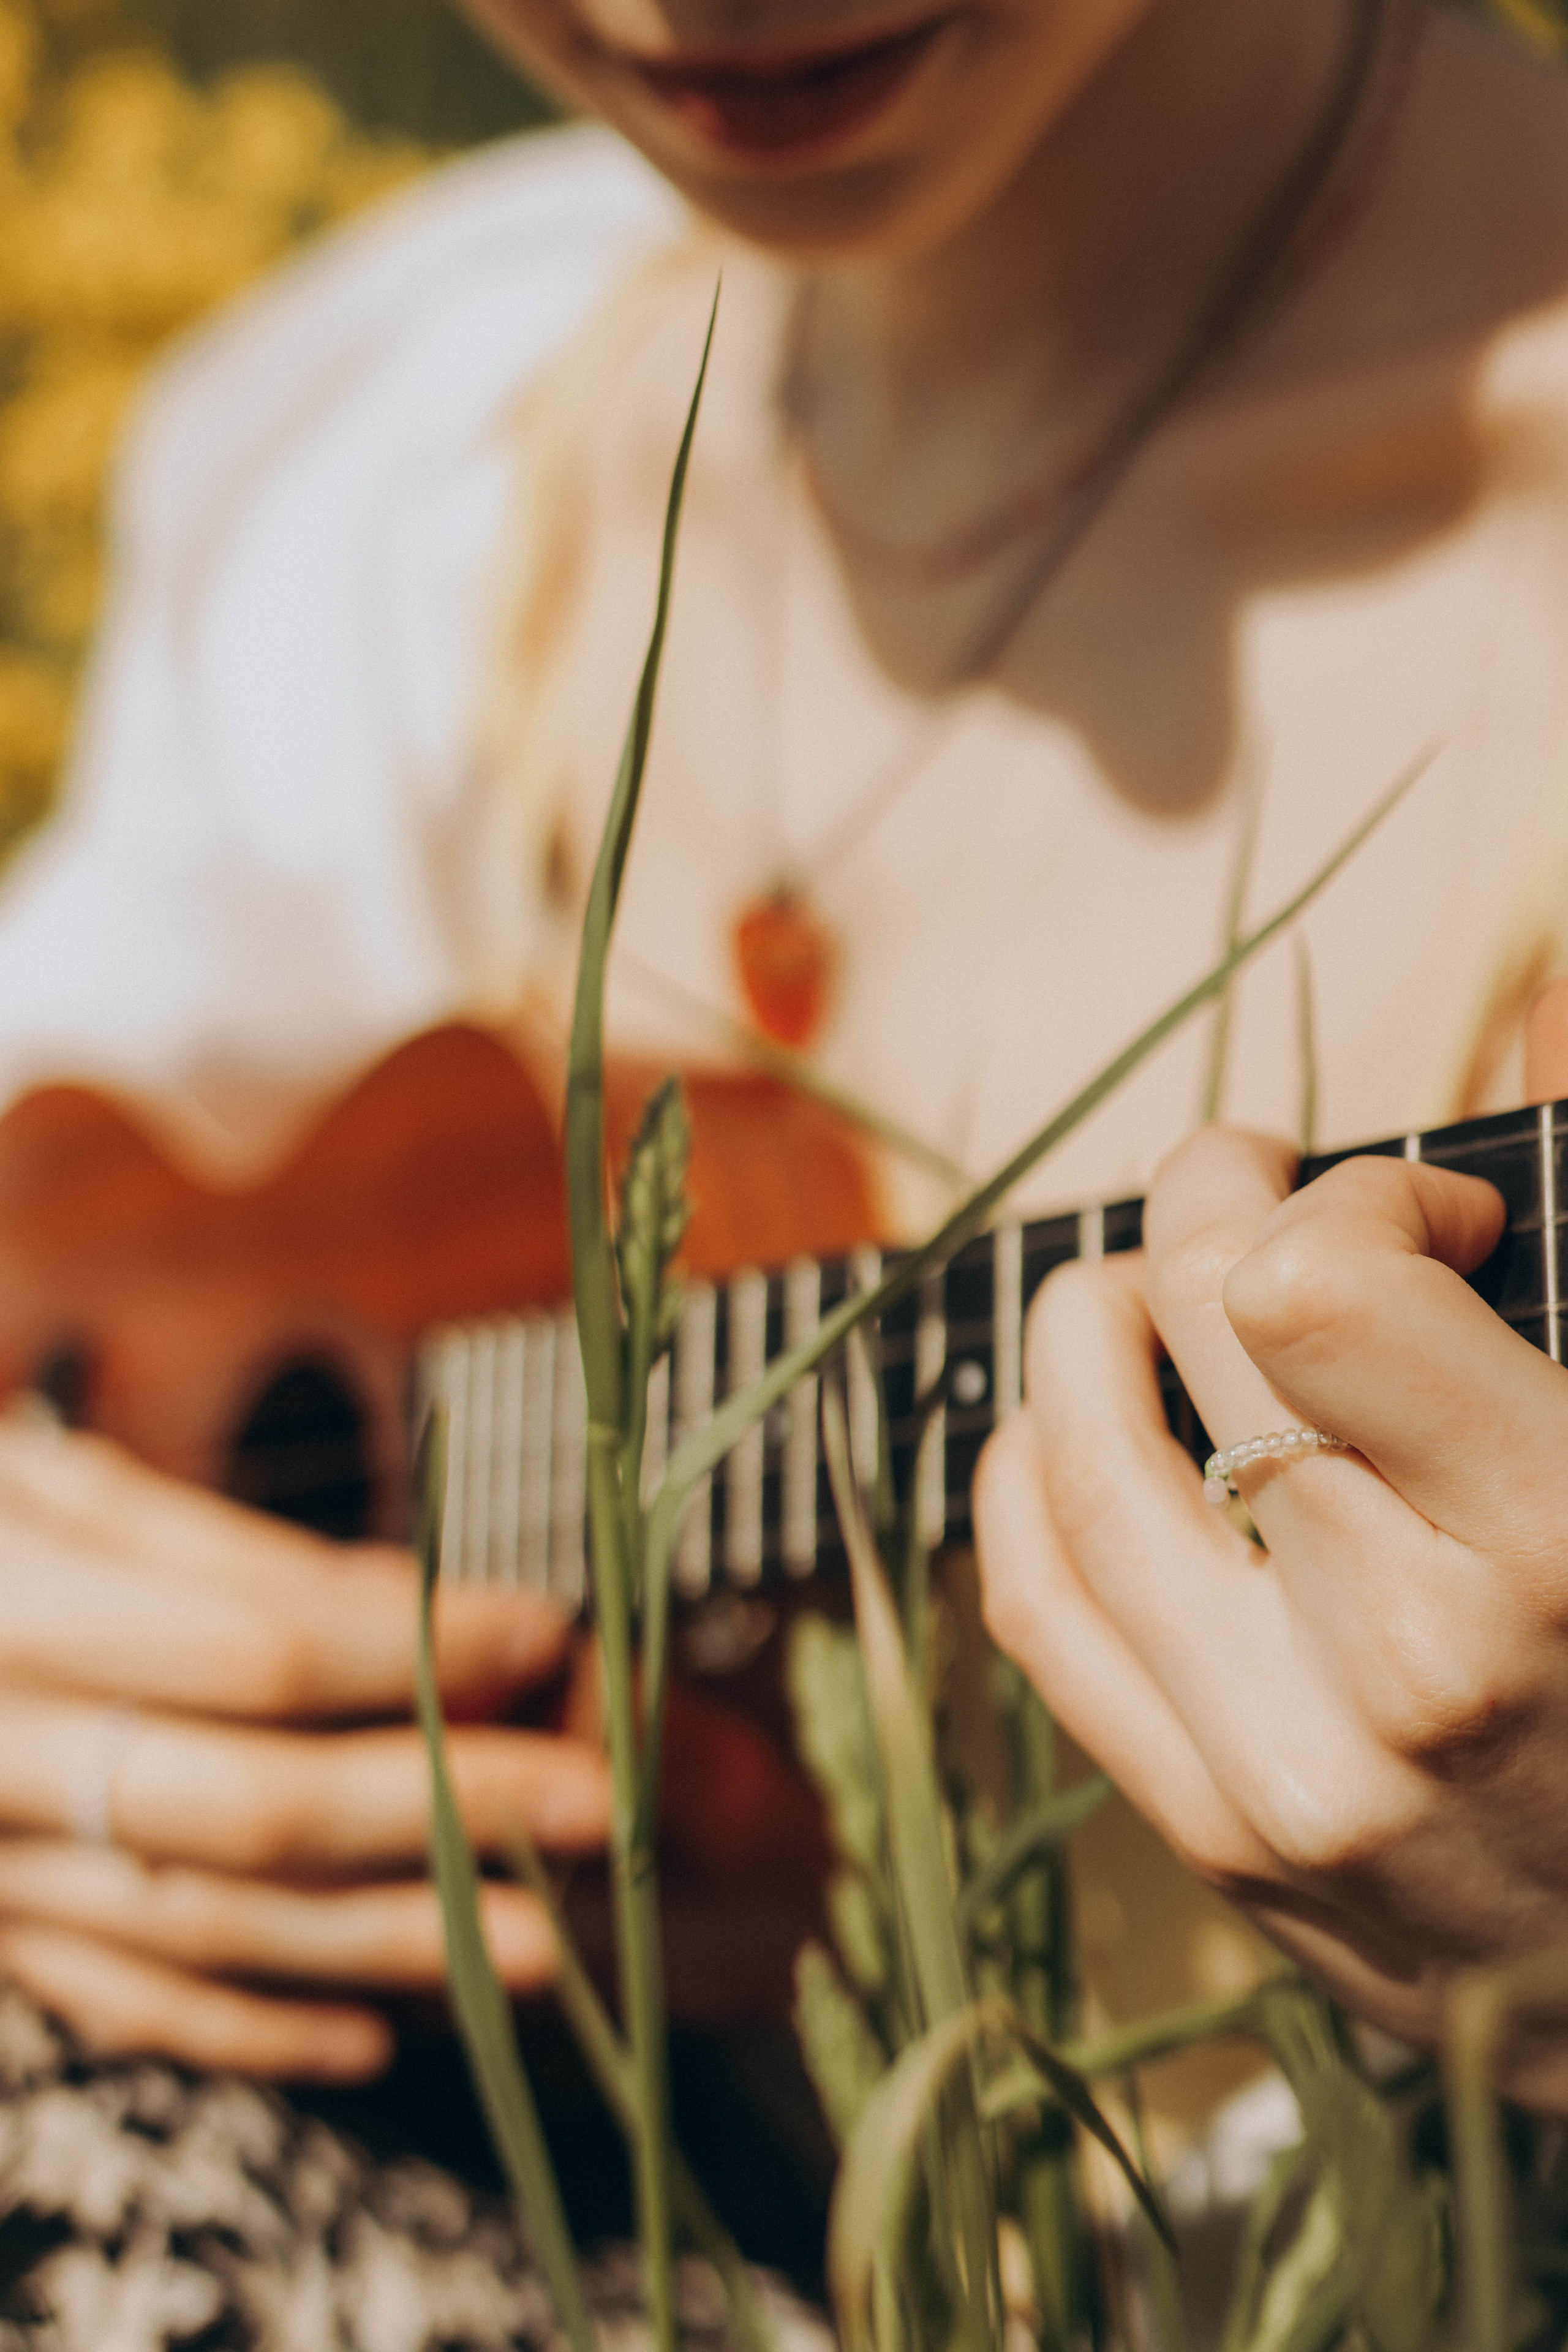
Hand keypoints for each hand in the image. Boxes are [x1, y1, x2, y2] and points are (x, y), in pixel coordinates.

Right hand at [0, 1420, 610, 2080]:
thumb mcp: (52, 1499)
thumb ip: (216, 1555)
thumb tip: (413, 1612)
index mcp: (17, 1617)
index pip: (253, 1650)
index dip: (410, 1648)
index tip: (543, 1628)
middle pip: (249, 1803)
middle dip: (435, 1808)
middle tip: (593, 1802)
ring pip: (208, 1926)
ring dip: (383, 1942)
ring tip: (542, 1947)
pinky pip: (130, 2007)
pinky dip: (255, 2031)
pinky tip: (376, 2034)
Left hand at [974, 984, 1567, 2100]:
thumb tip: (1532, 1014)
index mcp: (1546, 1556)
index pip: (1310, 1286)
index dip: (1360, 1194)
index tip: (1434, 1219)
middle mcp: (1389, 1671)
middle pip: (1192, 1326)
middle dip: (1219, 1203)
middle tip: (1275, 1200)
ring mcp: (1271, 1768)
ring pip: (1075, 1453)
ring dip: (1094, 1314)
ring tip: (1162, 1290)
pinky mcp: (1205, 1832)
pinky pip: (1037, 1601)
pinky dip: (1031, 1470)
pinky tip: (1078, 1420)